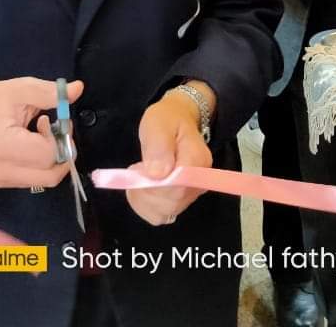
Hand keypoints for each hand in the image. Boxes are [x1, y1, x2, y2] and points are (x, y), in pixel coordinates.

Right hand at [0, 76, 83, 187]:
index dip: (61, 139)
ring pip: (46, 179)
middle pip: (50, 175)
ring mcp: (1, 179)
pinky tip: (35, 145)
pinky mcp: (3, 182)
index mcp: (3, 146)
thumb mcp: (23, 88)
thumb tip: (78, 88)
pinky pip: (36, 179)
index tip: (55, 121)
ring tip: (44, 135)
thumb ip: (51, 92)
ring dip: (54, 158)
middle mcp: (1, 169)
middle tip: (58, 130)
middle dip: (62, 152)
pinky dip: (43, 164)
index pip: (48, 155)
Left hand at [125, 86, 213, 225]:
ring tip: (138, 176)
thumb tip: (157, 174)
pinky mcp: (179, 202)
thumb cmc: (167, 120)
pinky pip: (159, 215)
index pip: (178, 188)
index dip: (154, 186)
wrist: (176, 121)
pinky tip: (140, 188)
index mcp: (198, 160)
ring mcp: (190, 195)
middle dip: (145, 191)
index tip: (138, 169)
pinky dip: (143, 205)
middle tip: (136, 169)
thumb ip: (159, 146)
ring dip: (142, 199)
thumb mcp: (158, 123)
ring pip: (164, 213)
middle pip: (171, 204)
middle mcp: (199, 182)